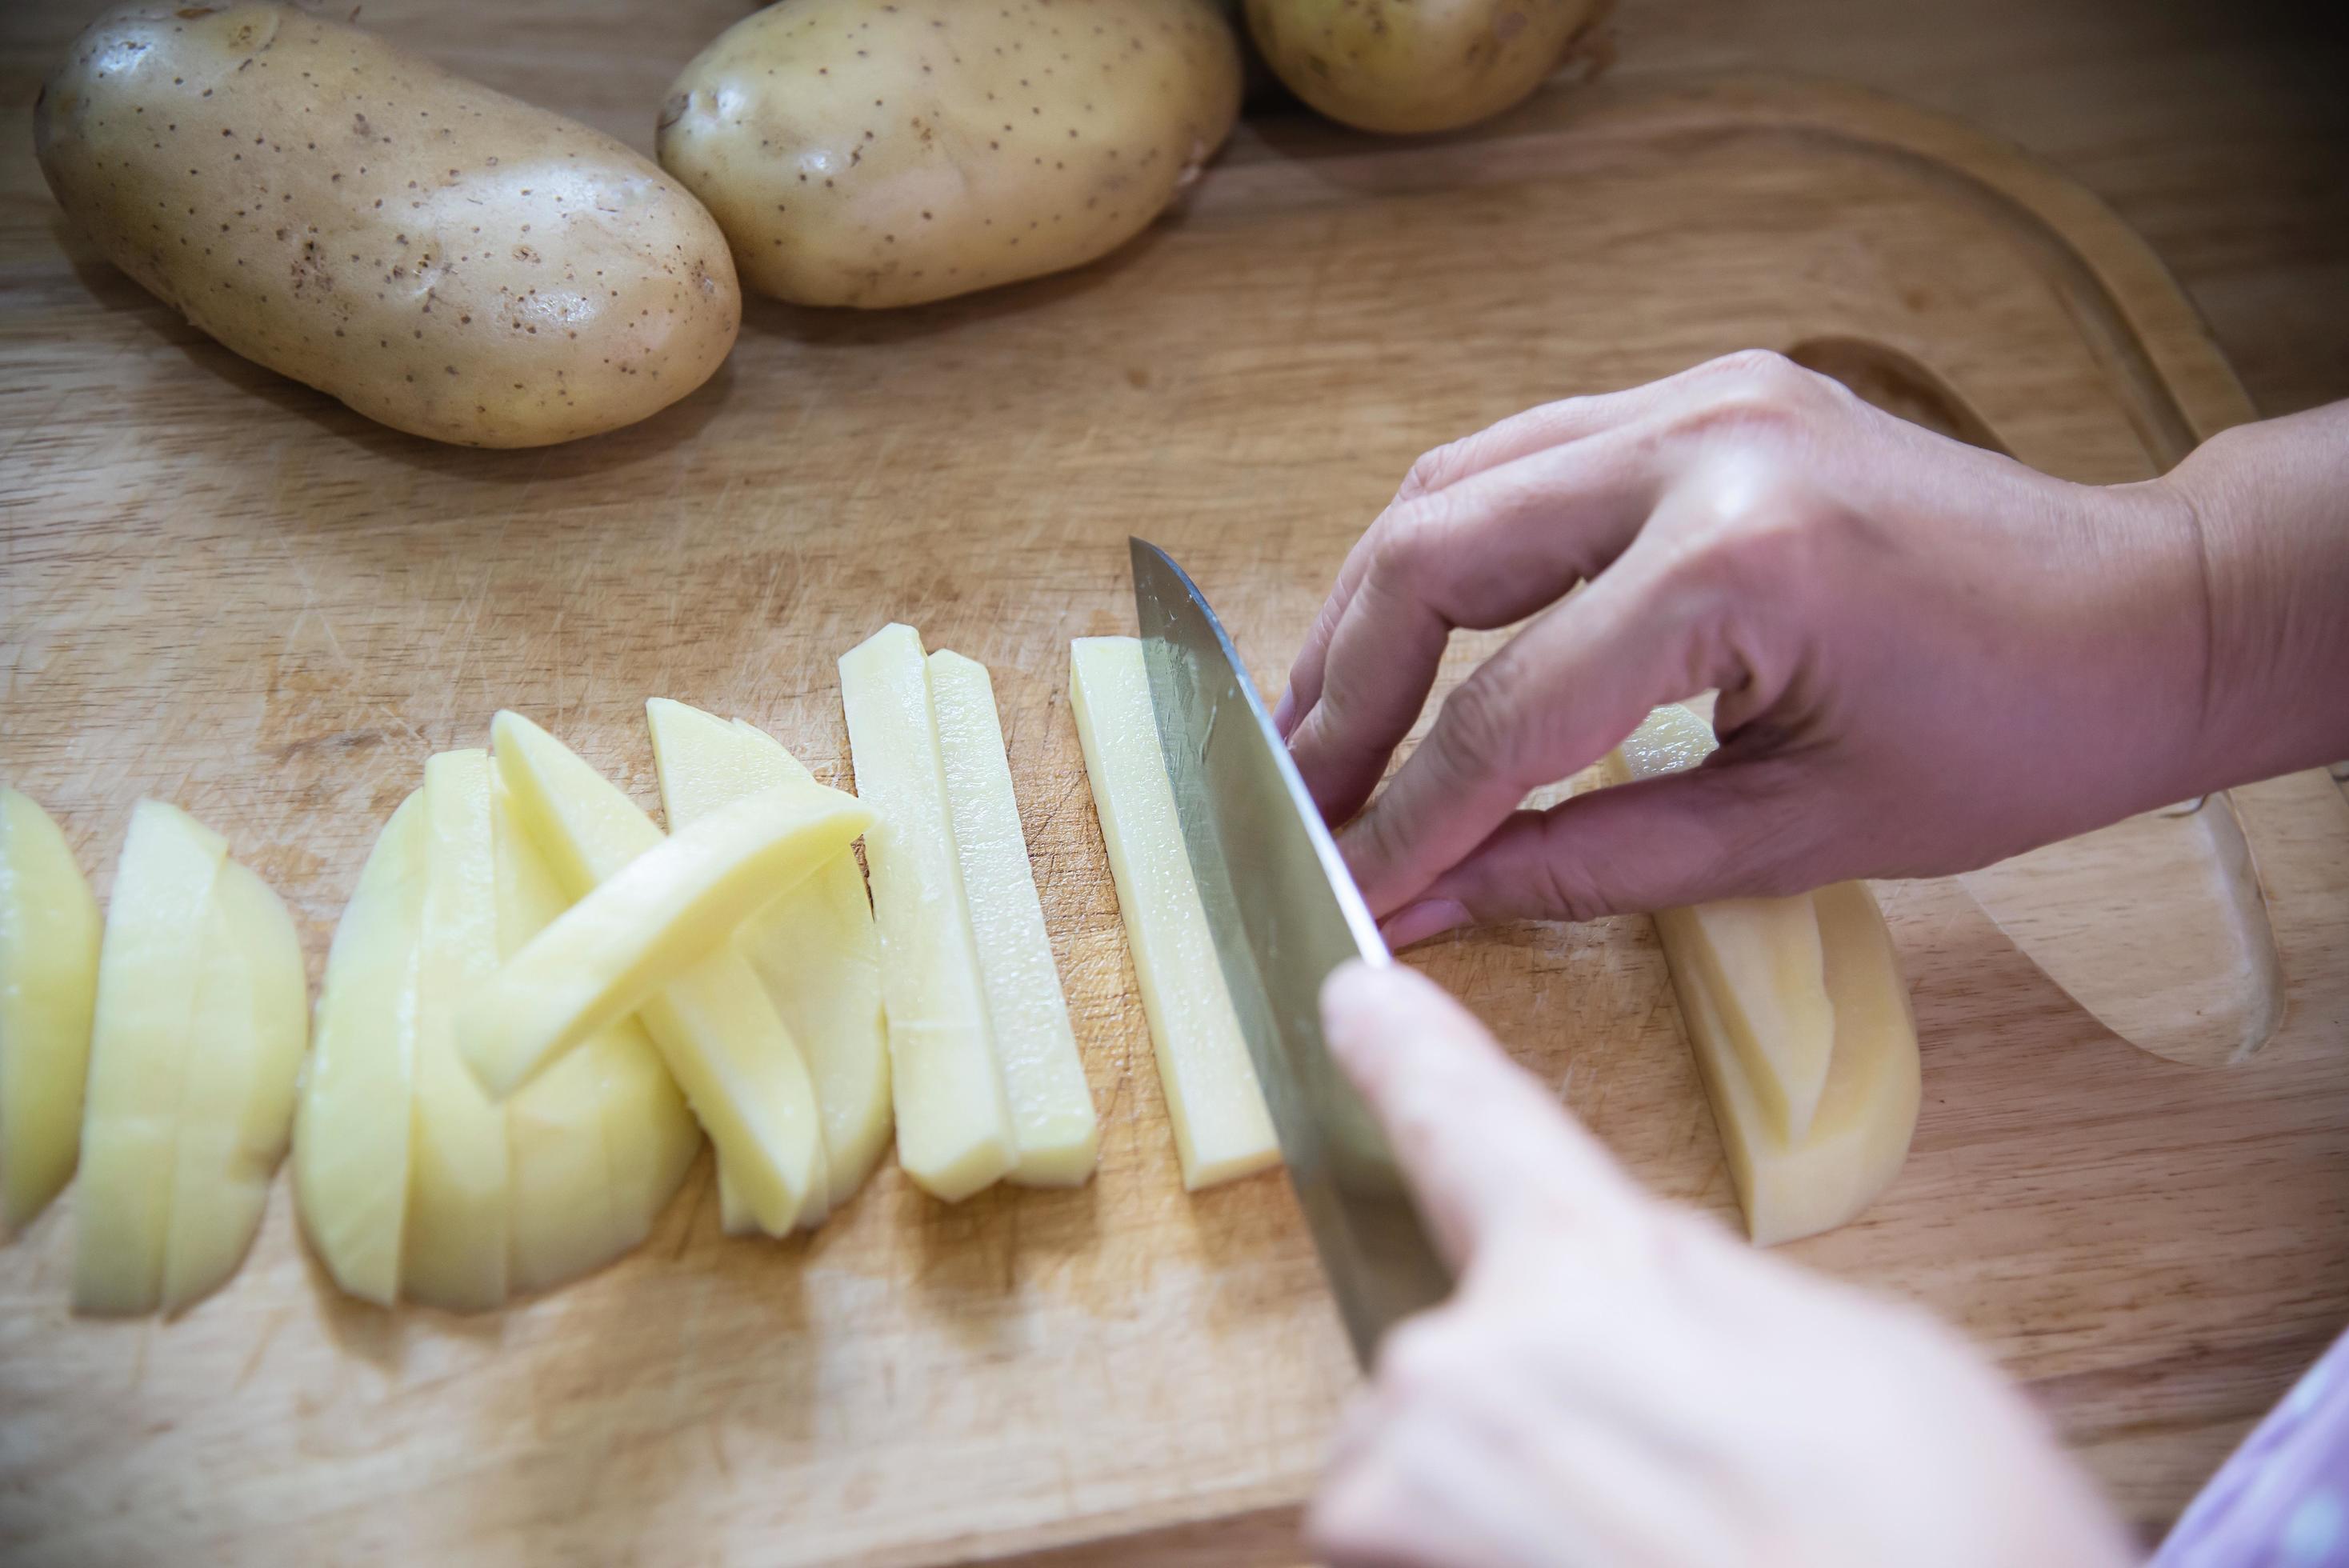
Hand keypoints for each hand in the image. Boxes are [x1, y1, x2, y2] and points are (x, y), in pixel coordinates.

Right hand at [1275, 351, 2348, 937]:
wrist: (2145, 612)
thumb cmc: (2012, 741)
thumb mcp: (1795, 834)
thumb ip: (1588, 860)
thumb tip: (1429, 902)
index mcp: (1743, 563)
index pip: (1509, 708)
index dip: (1407, 815)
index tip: (1340, 890)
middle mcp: (1701, 444)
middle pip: (1433, 555)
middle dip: (1342, 695)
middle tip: (1296, 801)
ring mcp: (1697, 394)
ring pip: (1453, 486)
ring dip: (1372, 614)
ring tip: (1322, 728)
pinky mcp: (1702, 390)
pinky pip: (1518, 459)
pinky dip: (1445, 552)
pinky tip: (1413, 637)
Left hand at [1307, 961, 2133, 1567]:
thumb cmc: (1944, 1552)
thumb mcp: (1878, 1363)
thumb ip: (1712, 1294)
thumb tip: (1639, 1277)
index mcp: (1595, 1268)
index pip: (1469, 1119)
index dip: (1409, 1054)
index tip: (1353, 1001)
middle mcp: (1466, 1368)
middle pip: (1465, 1349)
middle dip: (1554, 1404)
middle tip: (1689, 1485)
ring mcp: (1416, 1491)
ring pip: (1433, 1466)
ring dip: (1522, 1505)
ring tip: (1666, 1548)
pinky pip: (1419, 1547)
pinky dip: (1503, 1557)